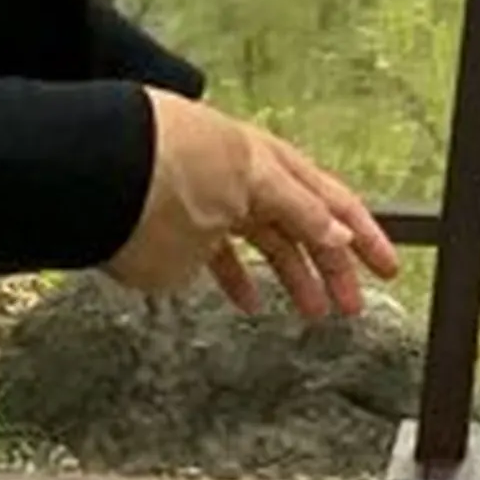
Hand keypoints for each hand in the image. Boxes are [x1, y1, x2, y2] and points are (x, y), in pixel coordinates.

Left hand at [109, 90, 399, 321]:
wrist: (92, 169)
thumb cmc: (169, 173)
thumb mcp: (247, 195)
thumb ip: (296, 219)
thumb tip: (336, 234)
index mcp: (268, 165)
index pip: (329, 205)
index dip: (362, 238)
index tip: (387, 267)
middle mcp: (245, 176)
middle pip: (304, 222)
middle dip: (334, 264)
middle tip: (355, 302)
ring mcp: (211, 196)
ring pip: (267, 237)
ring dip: (293, 274)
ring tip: (313, 314)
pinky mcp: (177, 220)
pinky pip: (221, 250)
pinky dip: (239, 276)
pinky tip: (250, 303)